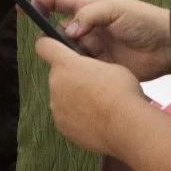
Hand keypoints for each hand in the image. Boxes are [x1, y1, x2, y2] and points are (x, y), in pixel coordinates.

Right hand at [33, 0, 170, 79]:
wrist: (169, 47)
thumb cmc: (143, 20)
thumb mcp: (115, 8)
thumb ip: (88, 15)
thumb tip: (67, 30)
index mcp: (90, 8)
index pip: (60, 1)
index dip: (41, 1)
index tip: (24, 6)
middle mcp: (89, 27)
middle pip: (60, 28)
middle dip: (49, 32)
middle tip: (47, 41)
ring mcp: (95, 47)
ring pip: (69, 49)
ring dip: (62, 52)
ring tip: (61, 56)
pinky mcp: (102, 66)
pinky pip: (82, 66)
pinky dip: (75, 67)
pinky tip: (73, 70)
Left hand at [37, 37, 150, 155]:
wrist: (126, 126)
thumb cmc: (122, 94)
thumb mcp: (111, 67)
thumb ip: (91, 65)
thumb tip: (90, 72)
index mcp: (66, 64)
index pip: (44, 46)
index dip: (48, 43)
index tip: (52, 45)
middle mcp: (56, 84)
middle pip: (57, 74)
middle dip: (71, 77)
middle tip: (92, 83)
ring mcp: (57, 106)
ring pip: (61, 96)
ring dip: (73, 97)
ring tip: (98, 104)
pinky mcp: (62, 125)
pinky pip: (66, 116)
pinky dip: (77, 116)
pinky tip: (96, 118)